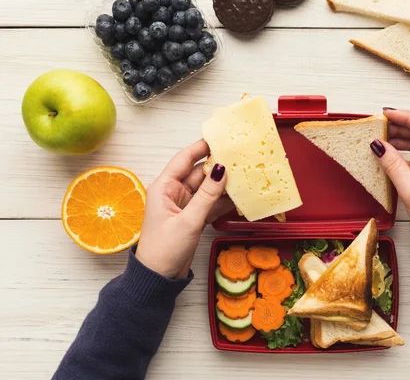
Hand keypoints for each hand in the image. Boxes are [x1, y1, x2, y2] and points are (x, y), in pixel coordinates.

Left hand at [136, 140, 233, 277]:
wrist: (158, 278)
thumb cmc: (164, 249)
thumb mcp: (188, 221)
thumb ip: (207, 195)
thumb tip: (221, 170)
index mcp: (164, 187)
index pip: (184, 159)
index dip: (201, 147)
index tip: (219, 137)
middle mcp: (174, 193)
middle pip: (199, 172)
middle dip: (218, 165)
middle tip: (240, 157)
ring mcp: (184, 205)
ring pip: (207, 188)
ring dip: (223, 184)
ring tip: (245, 174)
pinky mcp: (193, 217)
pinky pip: (210, 203)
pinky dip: (223, 201)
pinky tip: (239, 197)